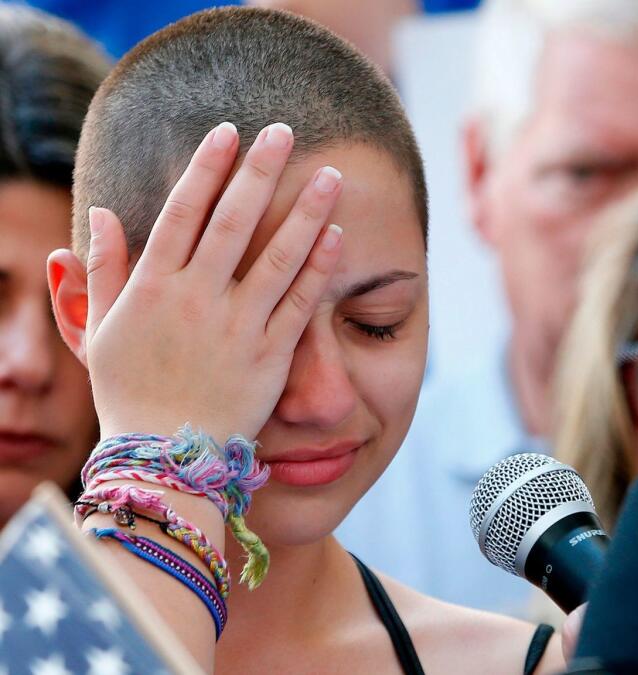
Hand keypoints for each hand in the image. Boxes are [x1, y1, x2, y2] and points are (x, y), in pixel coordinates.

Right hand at [81, 122, 343, 441]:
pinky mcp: (271, 356)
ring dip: (306, 211)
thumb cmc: (130, 391)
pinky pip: (300, 304)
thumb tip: (102, 213)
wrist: (165, 455)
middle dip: (259, 171)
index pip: (183, 212)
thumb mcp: (100, 330)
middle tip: (283, 130)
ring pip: (277, 256)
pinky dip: (319, 268)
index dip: (207, 169)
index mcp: (153, 287)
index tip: (228, 132)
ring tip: (331, 174)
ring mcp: (237, 327)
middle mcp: (197, 299)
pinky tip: (337, 234)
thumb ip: (104, 271)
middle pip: (234, 221)